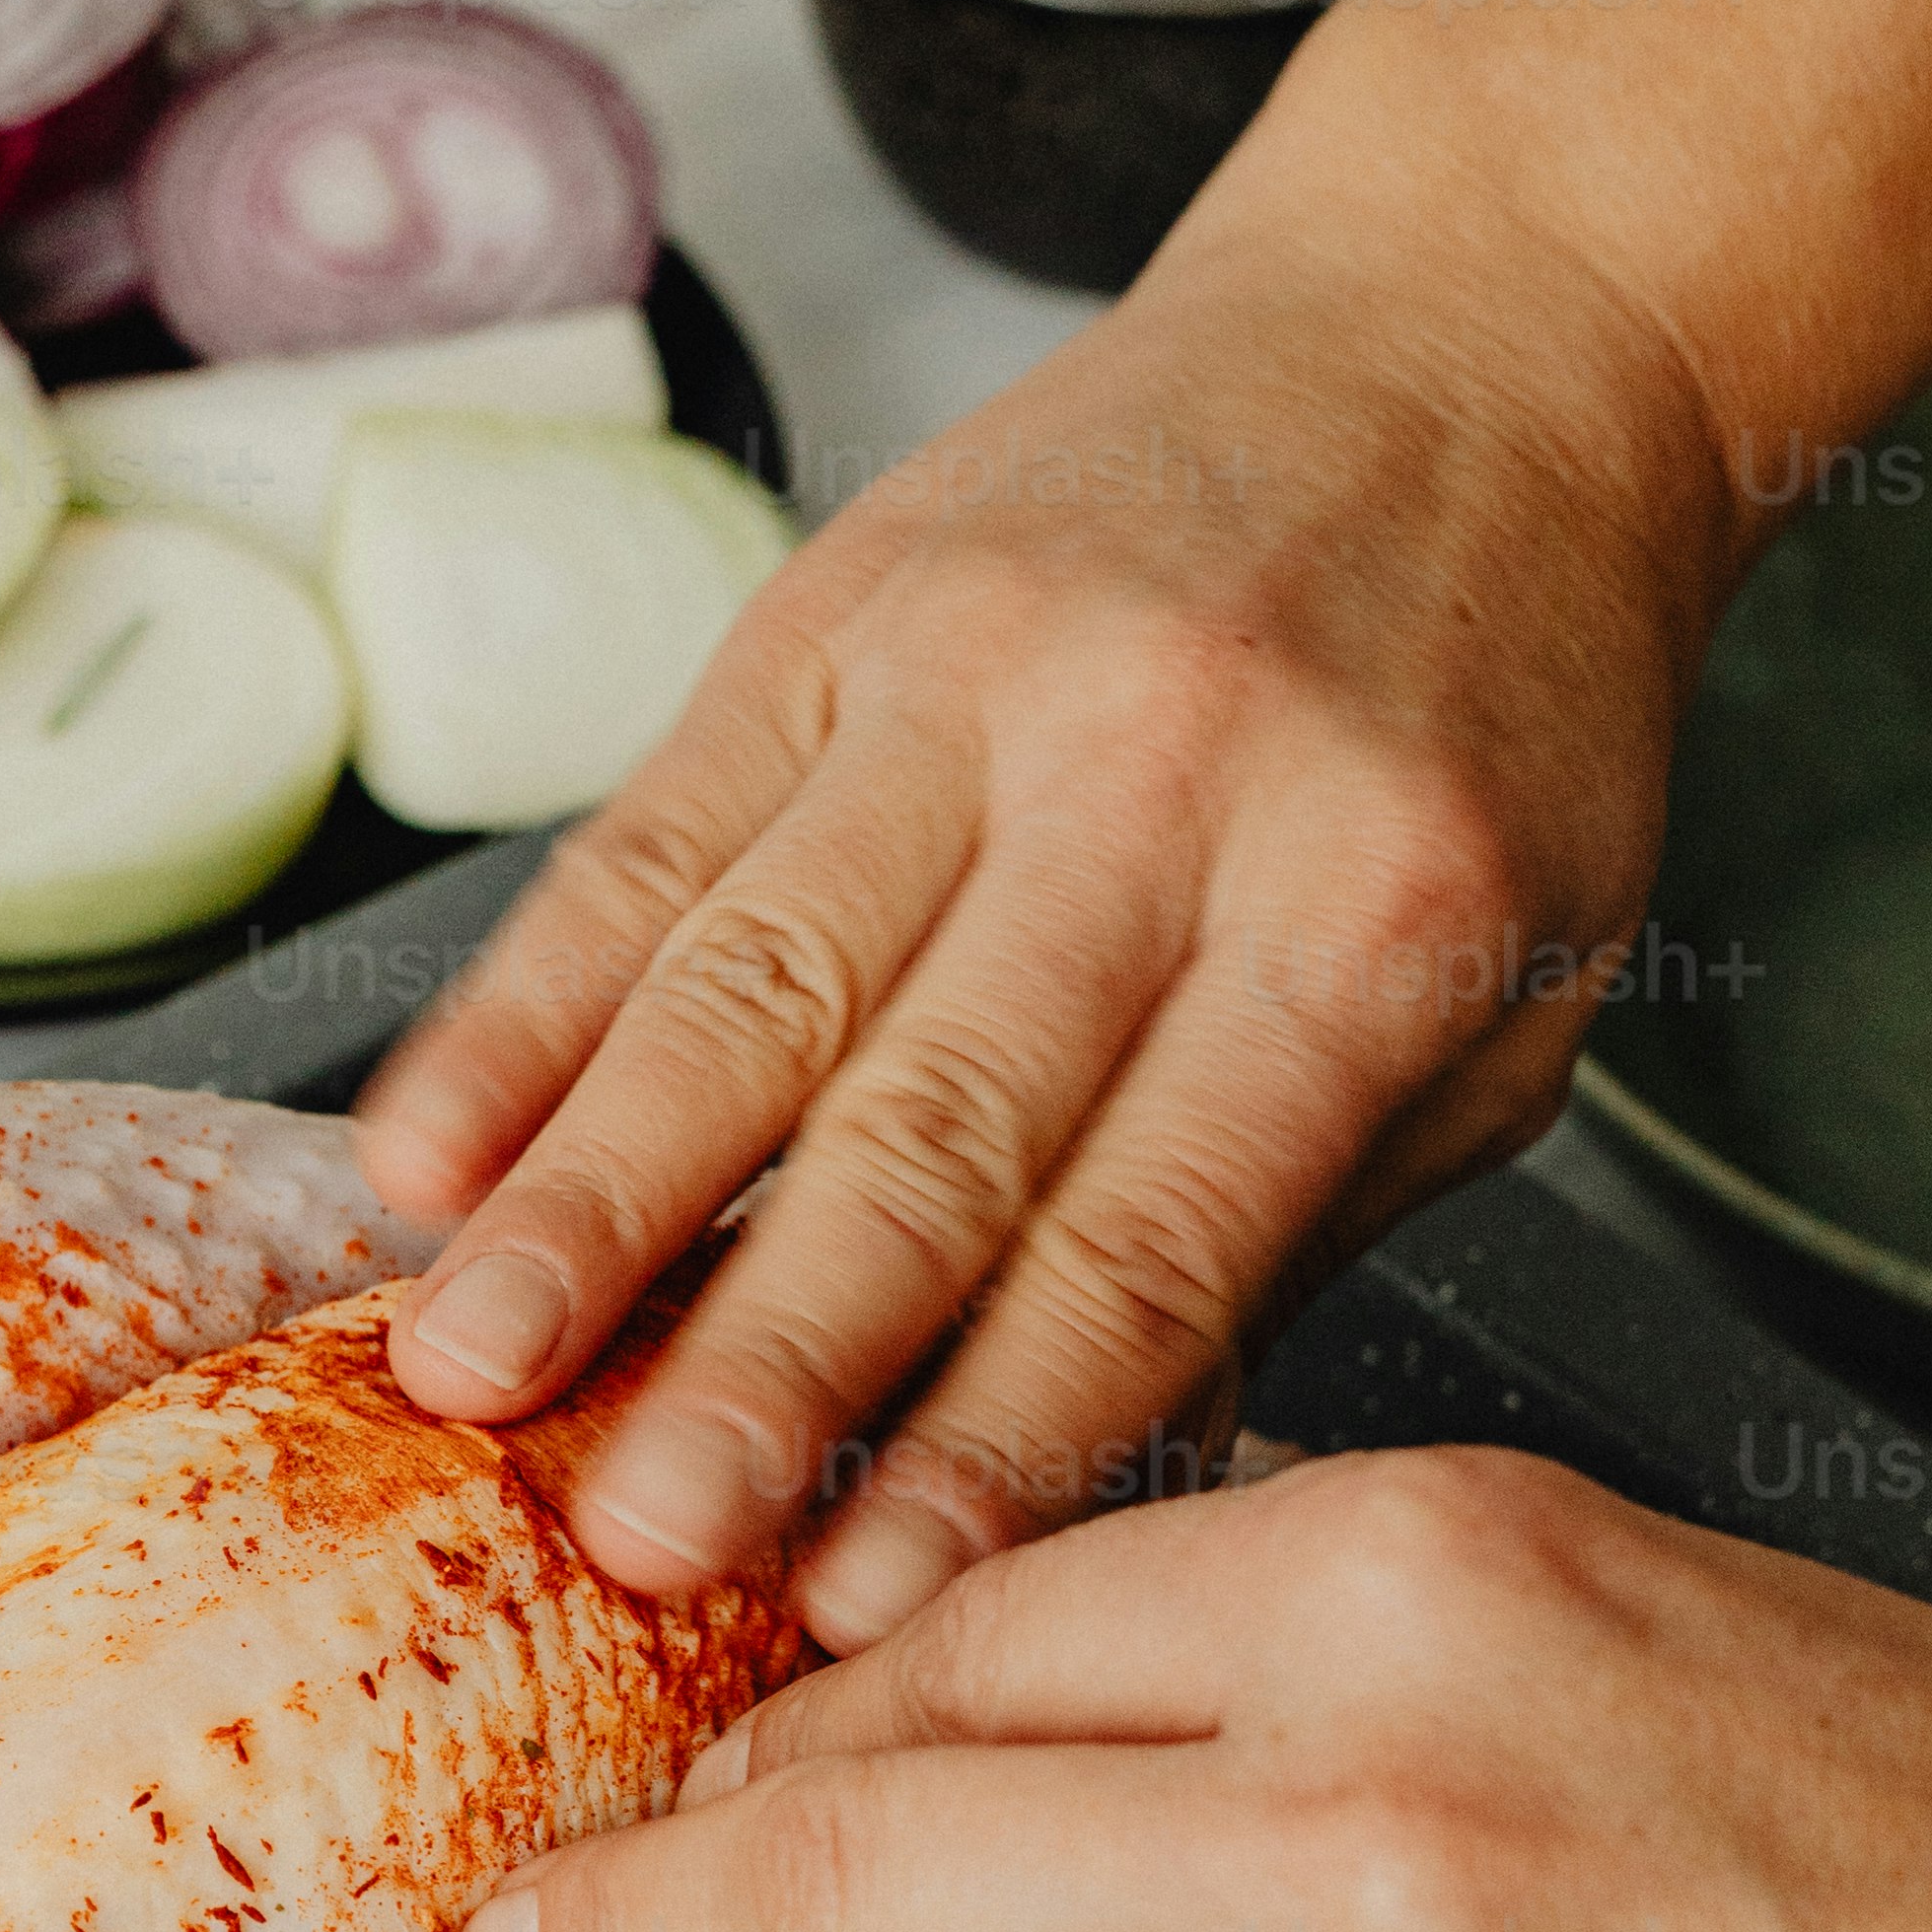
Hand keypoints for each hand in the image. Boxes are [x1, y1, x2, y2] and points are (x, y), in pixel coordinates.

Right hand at [360, 173, 1721, 1646]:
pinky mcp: (828, 609)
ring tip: (467, 1367)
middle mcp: (1167, 785)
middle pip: (924, 1126)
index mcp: (1373, 917)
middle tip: (628, 1529)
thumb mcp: (1506, 994)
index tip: (853, 1602)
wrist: (1470, 329)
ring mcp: (974, 680)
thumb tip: (1067, 1503)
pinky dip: (519, 1004)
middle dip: (759, 1353)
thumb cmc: (1494, 704)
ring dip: (584, 1195)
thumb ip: (1287, 1232)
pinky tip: (425, 1145)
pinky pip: (648, 834)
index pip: (1144, 1239)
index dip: (987, 1438)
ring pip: (743, 980)